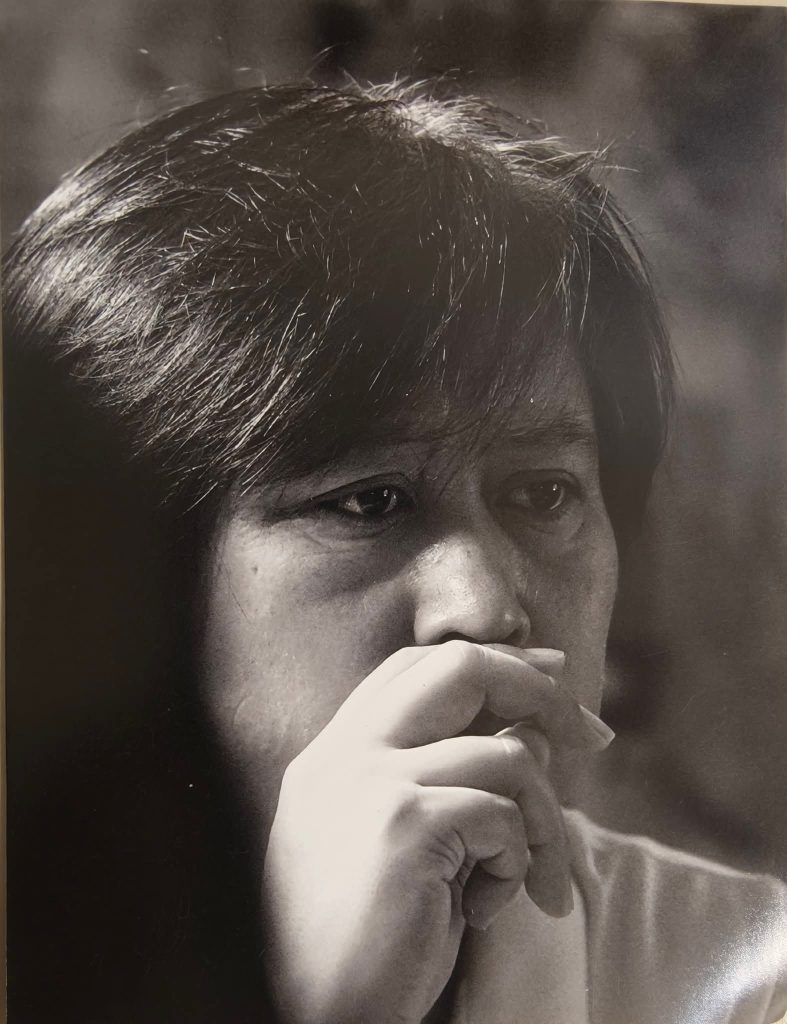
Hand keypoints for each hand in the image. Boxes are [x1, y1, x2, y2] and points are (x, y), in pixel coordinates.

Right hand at [262, 640, 611, 1023]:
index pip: (415, 666)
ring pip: (506, 754)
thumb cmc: (365, 943)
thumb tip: (533, 733)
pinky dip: (518, 864)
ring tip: (536, 881)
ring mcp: (370, 780)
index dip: (491, 663)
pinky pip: (504, 816)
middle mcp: (345, 753)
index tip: (549, 678)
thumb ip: (449, 780)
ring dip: (545, 821)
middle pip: (460, 665)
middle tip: (591, 735)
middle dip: (540, 691)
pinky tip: (486, 910)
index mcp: (332, 754)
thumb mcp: (407, 845)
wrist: (319, 1021)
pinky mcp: (404, 824)